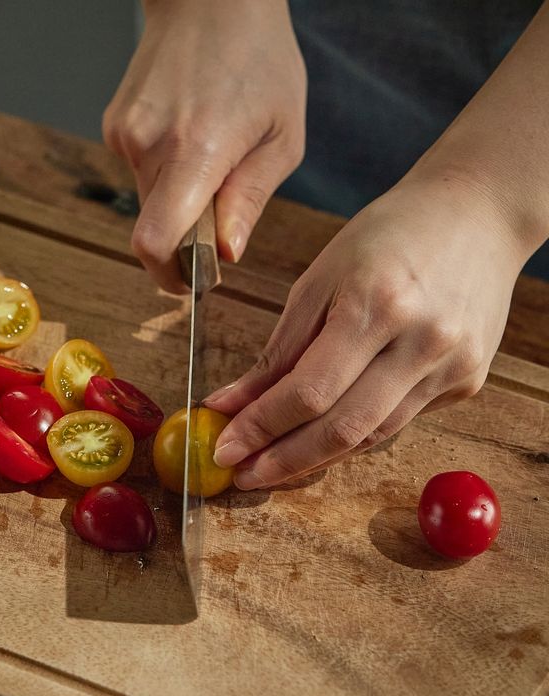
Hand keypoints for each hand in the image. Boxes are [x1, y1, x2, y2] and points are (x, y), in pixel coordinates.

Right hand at [103, 0, 305, 291]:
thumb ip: (250, 200)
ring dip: (176, 198)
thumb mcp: (282, 135)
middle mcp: (150, 144)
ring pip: (147, 201)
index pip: (155, 241)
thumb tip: (226, 252)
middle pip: (154, 228)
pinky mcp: (115, 126)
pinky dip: (164, 171)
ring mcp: (126, 134)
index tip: (190, 281)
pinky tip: (186, 134)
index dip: (168, 274)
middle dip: (184, 235)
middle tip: (219, 209)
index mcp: (197, 150)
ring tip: (208, 154)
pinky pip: (139, 172)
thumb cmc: (259, 58)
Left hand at [206, 171, 527, 488]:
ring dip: (315, 457)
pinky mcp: (467, 382)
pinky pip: (396, 423)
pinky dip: (353, 436)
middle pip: (342, 429)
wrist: (476, 215)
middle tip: (242, 476)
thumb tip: (230, 404)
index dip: (260, 428)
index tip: (222, 450)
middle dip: (284, 462)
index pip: (308, 391)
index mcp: (376, 305)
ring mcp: (452, 366)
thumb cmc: (386, 237)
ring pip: (371, 436)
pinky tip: (320, 439)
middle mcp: (422, 342)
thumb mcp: (318, 281)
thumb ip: (278, 352)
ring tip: (271, 464)